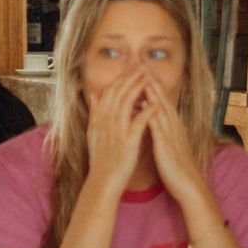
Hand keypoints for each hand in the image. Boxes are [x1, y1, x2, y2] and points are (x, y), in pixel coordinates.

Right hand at [79, 80, 151, 209]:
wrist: (102, 181)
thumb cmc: (101, 160)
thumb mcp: (92, 133)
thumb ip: (94, 113)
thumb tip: (93, 95)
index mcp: (99, 119)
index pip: (109, 92)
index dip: (121, 79)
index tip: (131, 69)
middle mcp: (106, 122)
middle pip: (118, 93)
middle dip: (130, 77)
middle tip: (142, 66)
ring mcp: (116, 131)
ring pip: (127, 103)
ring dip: (138, 88)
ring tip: (148, 77)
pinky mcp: (127, 141)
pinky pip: (138, 122)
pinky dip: (146, 111)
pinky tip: (154, 103)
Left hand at [139, 79, 207, 201]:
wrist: (189, 186)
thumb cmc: (177, 168)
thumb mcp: (169, 145)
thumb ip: (162, 132)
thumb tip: (153, 121)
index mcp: (173, 126)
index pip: (162, 102)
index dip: (153, 86)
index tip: (142, 72)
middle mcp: (174, 127)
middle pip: (162, 100)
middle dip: (152, 82)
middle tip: (142, 65)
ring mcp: (172, 135)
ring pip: (161, 110)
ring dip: (152, 94)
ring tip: (142, 78)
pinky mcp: (167, 146)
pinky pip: (158, 128)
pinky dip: (151, 115)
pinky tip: (143, 107)